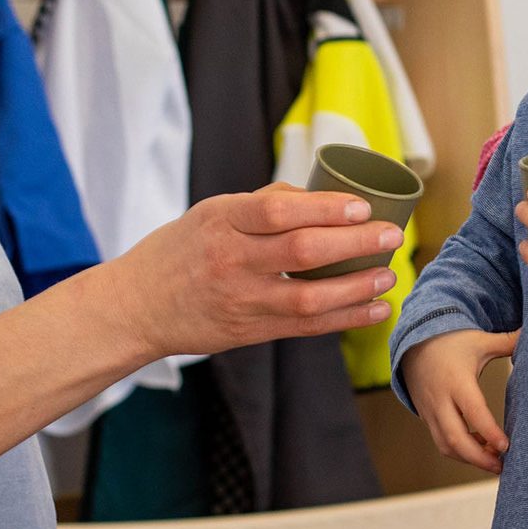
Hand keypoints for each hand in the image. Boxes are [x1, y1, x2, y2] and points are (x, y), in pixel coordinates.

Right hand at [111, 183, 403, 358]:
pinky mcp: (249, 331)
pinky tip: (374, 309)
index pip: (279, 210)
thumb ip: (261, 204)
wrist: (136, 307)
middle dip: (354, 243)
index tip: (362, 206)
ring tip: (387, 275)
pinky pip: (305, 326)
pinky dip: (345, 318)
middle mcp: (231, 259)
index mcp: (221, 220)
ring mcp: (241, 299)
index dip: (325, 208)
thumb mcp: (209, 213)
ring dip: (356, 286)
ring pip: (309, 296)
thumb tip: (318, 196)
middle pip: (302, 251)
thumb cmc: (179, 251)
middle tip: (391, 235)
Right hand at [398, 328, 517, 472]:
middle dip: (479, 458)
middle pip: (456, 438)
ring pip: (446, 446)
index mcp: (457, 381)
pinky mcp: (427, 419)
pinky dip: (460, 452)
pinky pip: (442, 442)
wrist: (413, 344)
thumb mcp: (479, 341)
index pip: (473, 412)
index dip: (489, 432)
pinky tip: (479, 449)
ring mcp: (431, 412)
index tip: (506, 447)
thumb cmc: (451, 343)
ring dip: (469, 458)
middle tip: (502, 466)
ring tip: (494, 461)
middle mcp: (441, 400)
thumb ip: (507, 341)